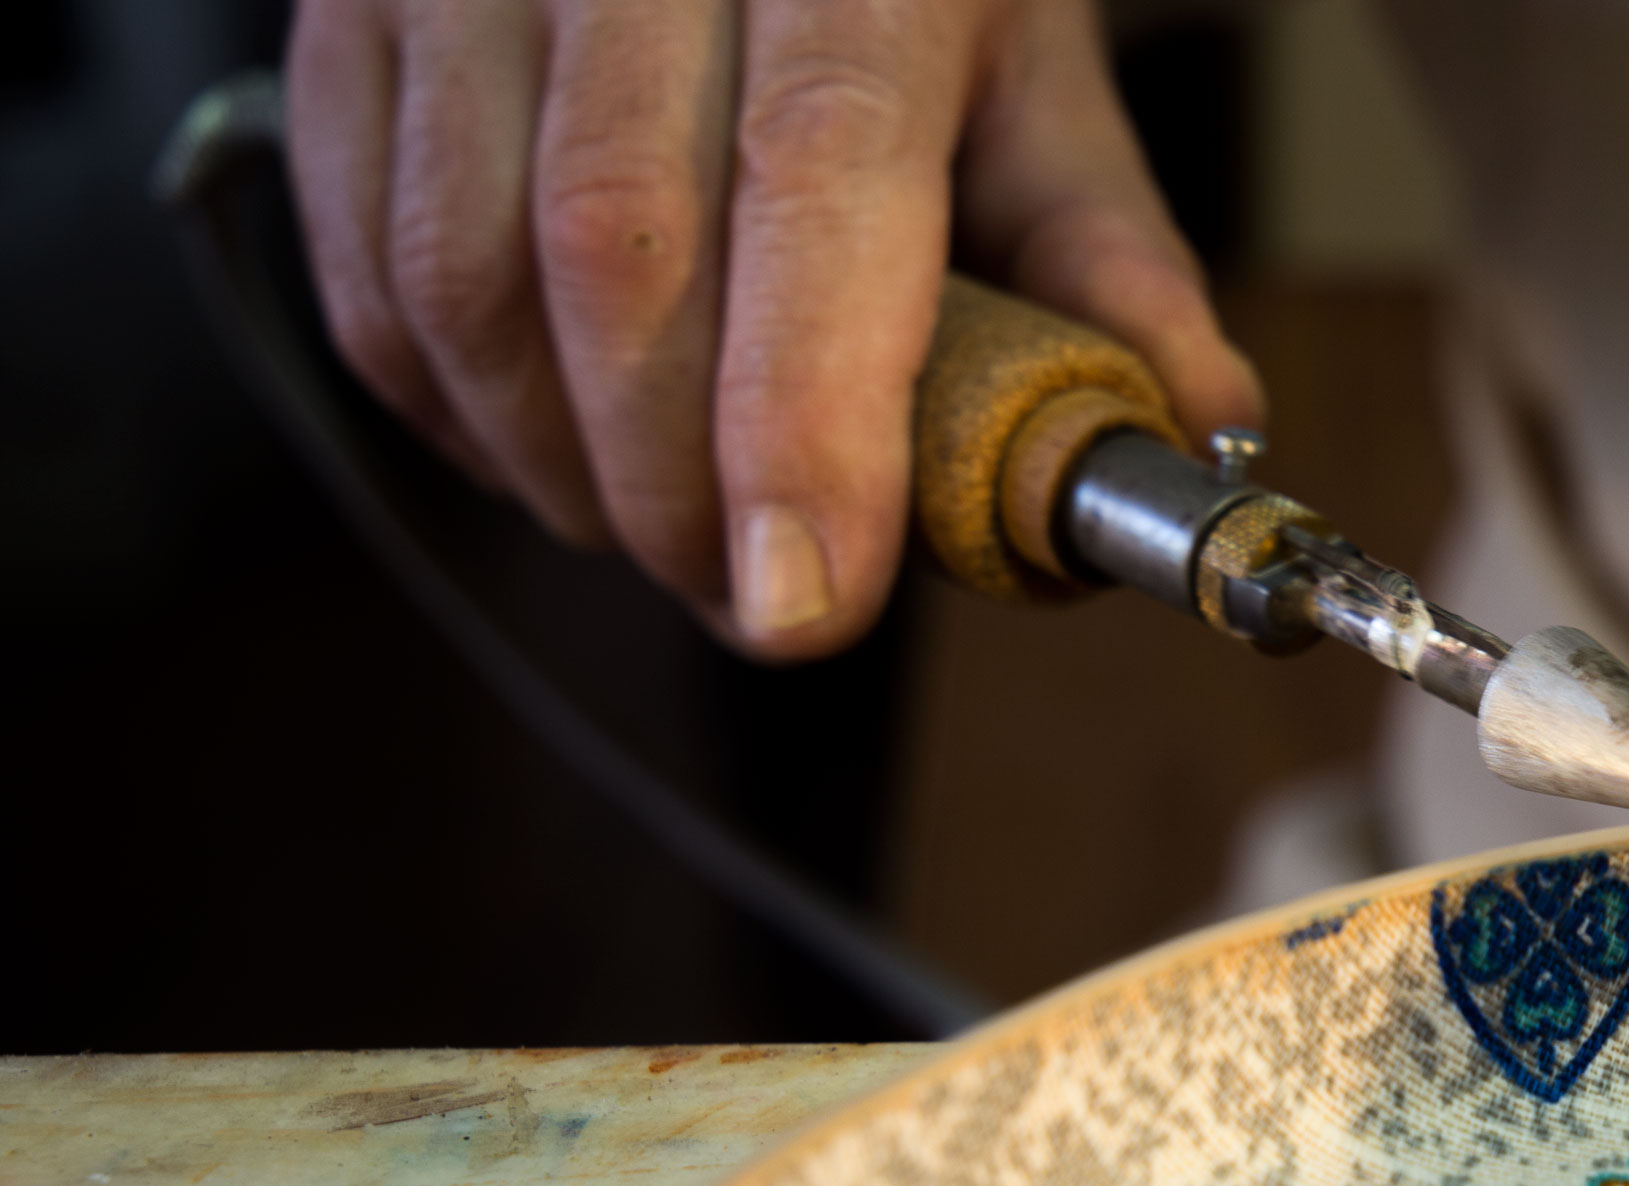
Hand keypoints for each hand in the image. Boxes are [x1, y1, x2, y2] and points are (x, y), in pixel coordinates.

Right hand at [283, 0, 1261, 656]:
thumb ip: (1106, 256)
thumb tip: (1195, 431)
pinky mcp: (350, 18)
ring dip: (564, 468)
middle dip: (681, 490)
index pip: (814, 186)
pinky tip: (552, 446)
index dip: (800, 421)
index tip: (805, 602)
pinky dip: (457, 408)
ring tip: (663, 529)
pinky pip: (367, 262)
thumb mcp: (1030, 70)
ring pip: (464, 273)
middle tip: (754, 597)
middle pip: (616, 253)